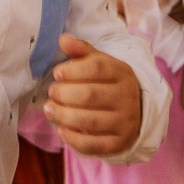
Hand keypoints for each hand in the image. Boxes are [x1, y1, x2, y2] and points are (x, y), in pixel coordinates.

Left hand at [44, 37, 143, 157]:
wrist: (134, 113)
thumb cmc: (108, 84)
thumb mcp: (99, 63)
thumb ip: (81, 51)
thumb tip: (63, 39)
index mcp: (122, 72)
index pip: (97, 67)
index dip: (73, 70)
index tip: (57, 73)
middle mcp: (127, 97)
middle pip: (91, 95)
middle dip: (64, 94)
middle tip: (51, 92)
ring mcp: (125, 122)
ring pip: (91, 121)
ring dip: (64, 116)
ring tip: (49, 110)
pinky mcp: (119, 143)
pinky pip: (94, 144)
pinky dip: (73, 139)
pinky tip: (61, 130)